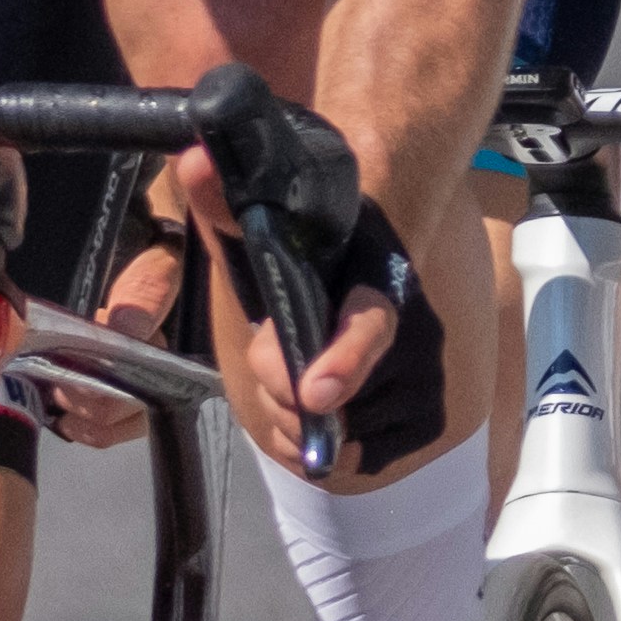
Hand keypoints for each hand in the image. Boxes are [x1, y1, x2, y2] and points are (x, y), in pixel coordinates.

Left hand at [229, 198, 454, 479]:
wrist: (370, 263)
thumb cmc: (312, 246)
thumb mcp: (270, 220)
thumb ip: (228, 197)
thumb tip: (194, 160)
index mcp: (379, 278)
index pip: (371, 325)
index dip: (344, 359)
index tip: (314, 391)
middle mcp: (416, 332)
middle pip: (330, 397)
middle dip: (277, 390)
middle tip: (263, 359)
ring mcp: (425, 381)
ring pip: (335, 435)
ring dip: (292, 419)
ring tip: (287, 377)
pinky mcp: (424, 423)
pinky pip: (353, 460)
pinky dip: (317, 448)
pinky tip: (306, 409)